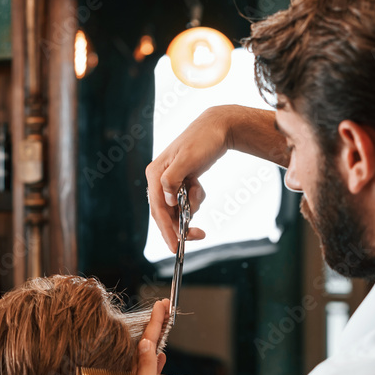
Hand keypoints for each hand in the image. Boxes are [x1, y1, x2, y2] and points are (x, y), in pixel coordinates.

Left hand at [124, 300, 173, 374]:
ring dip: (156, 340)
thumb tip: (145, 343)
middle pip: (145, 346)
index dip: (155, 322)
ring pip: (147, 358)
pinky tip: (161, 355)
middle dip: (155, 325)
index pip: (145, 344)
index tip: (163, 303)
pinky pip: (150, 372)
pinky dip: (156, 359)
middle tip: (164, 305)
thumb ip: (146, 370)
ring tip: (162, 322)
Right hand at [146, 108, 240, 251]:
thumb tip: (165, 202)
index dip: (166, 230)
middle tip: (198, 235)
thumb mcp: (188, 159)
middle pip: (165, 213)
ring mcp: (170, 181)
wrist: (219, 127)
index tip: (176, 247)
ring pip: (176, 208)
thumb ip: (172, 181)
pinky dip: (195, 199)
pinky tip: (199, 186)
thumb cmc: (203, 140)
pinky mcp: (181, 182)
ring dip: (191, 207)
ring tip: (200, 189)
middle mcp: (159, 179)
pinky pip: (185, 201)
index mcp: (155, 173)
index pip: (157, 209)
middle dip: (180, 226)